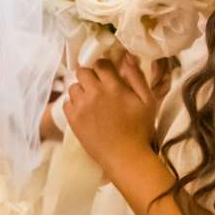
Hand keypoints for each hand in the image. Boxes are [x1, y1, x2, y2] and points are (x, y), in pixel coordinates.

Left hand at [62, 54, 161, 168]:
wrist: (125, 157)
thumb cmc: (140, 130)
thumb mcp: (148, 101)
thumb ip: (137, 78)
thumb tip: (127, 58)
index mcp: (113, 86)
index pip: (100, 64)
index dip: (104, 67)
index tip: (107, 75)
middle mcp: (94, 93)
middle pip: (82, 71)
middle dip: (90, 76)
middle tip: (98, 87)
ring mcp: (81, 107)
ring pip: (73, 87)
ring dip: (81, 90)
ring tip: (91, 101)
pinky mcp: (72, 120)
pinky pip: (66, 103)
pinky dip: (74, 104)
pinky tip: (85, 111)